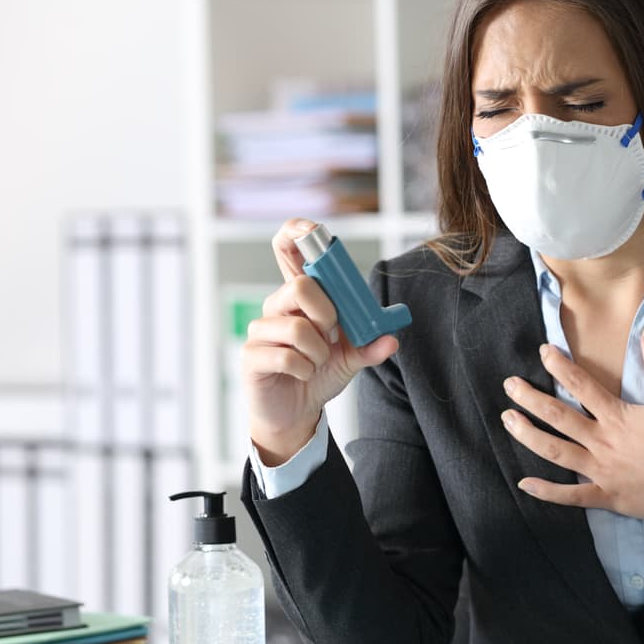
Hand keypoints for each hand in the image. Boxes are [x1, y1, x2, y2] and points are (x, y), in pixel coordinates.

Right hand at [242, 218, 398, 465]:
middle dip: (326, 314)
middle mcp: (277, 306)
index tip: (313, 229)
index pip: (288, 250)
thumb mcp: (351, 359)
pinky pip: (286, 355)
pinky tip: (301, 375)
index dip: (296, 232)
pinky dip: (304, 369)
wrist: (296, 414)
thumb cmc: (318, 375)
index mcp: (300, 297)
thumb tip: (392, 338)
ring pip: (297, 327)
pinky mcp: (251, 355)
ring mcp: (261, 330)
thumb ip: (370, 345)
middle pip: (300, 287)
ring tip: (315, 363)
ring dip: (318, 353)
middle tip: (331, 336)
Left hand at [501, 326, 643, 533]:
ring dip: (529, 436)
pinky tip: (524, 484)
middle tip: (509, 386)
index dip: (561, 367)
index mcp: (617, 417)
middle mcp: (602, 442)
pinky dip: (547, 492)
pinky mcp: (605, 496)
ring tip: (508, 421)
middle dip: (531, 399)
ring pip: (556, 452)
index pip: (582, 387)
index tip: (543, 352)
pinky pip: (570, 496)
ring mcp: (600, 471)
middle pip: (559, 417)